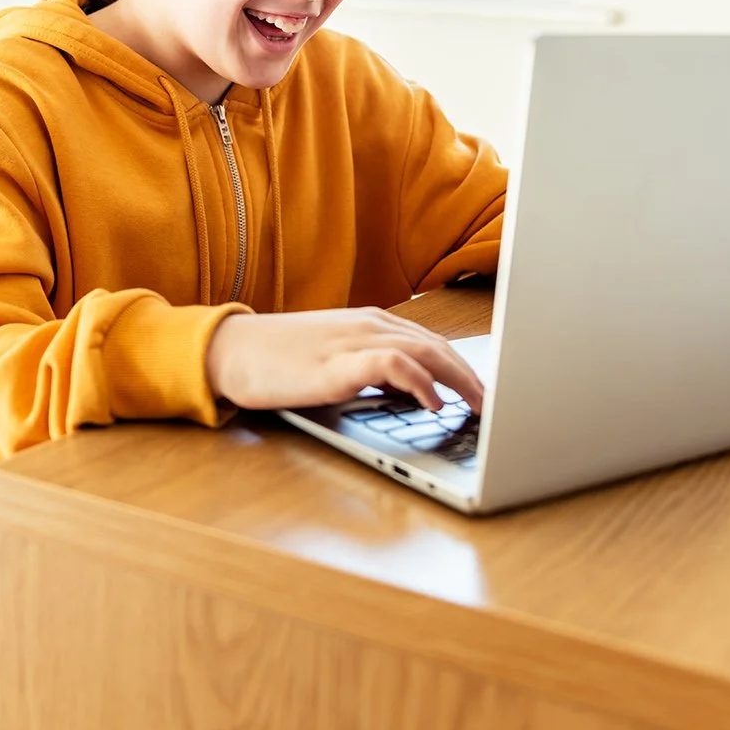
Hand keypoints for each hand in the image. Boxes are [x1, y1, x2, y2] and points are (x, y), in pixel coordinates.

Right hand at [206, 307, 483, 413]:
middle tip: (498, 405)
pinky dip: (419, 382)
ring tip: (481, 407)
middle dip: (473, 375)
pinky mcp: (338, 364)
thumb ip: (372, 369)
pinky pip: (391, 365)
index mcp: (371, 322)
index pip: (432, 340)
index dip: (466, 365)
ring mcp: (354, 341)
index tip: (488, 390)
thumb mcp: (335, 359)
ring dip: (459, 380)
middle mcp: (369, 325)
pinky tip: (434, 403)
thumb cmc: (279, 358)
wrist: (232, 350)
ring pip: (425, 352)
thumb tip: (412, 395)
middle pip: (438, 345)